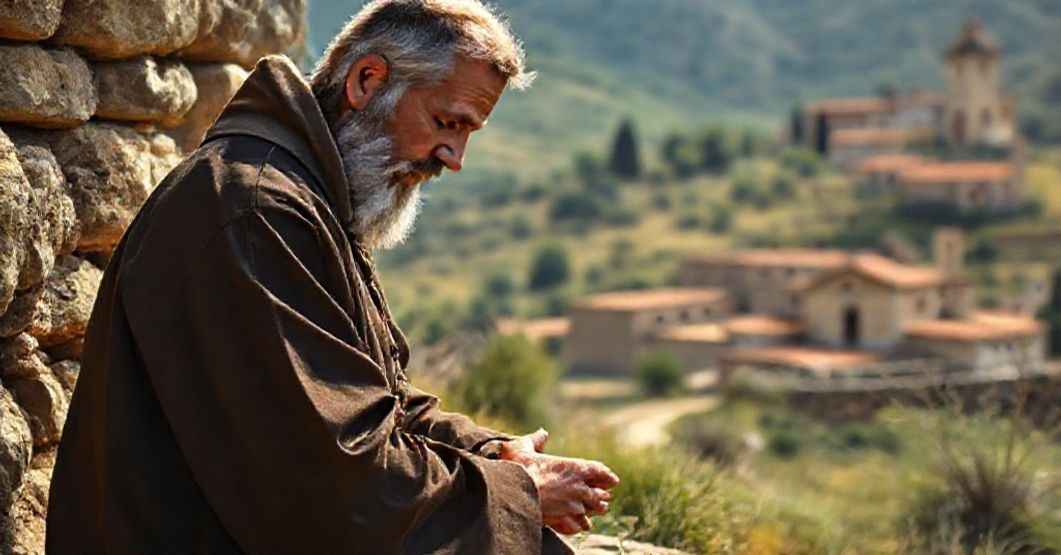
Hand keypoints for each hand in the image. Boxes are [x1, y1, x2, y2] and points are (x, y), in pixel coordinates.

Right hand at [500, 429, 619, 534]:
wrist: (513, 494)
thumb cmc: (518, 469)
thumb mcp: (522, 447)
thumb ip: (535, 440)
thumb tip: (542, 432)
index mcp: (573, 468)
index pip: (598, 470)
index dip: (606, 475)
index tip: (613, 479)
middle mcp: (577, 487)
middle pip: (598, 493)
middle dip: (602, 495)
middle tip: (607, 497)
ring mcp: (572, 505)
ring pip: (591, 510)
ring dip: (595, 510)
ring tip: (599, 510)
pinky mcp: (563, 520)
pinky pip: (578, 525)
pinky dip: (580, 525)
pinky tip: (580, 526)